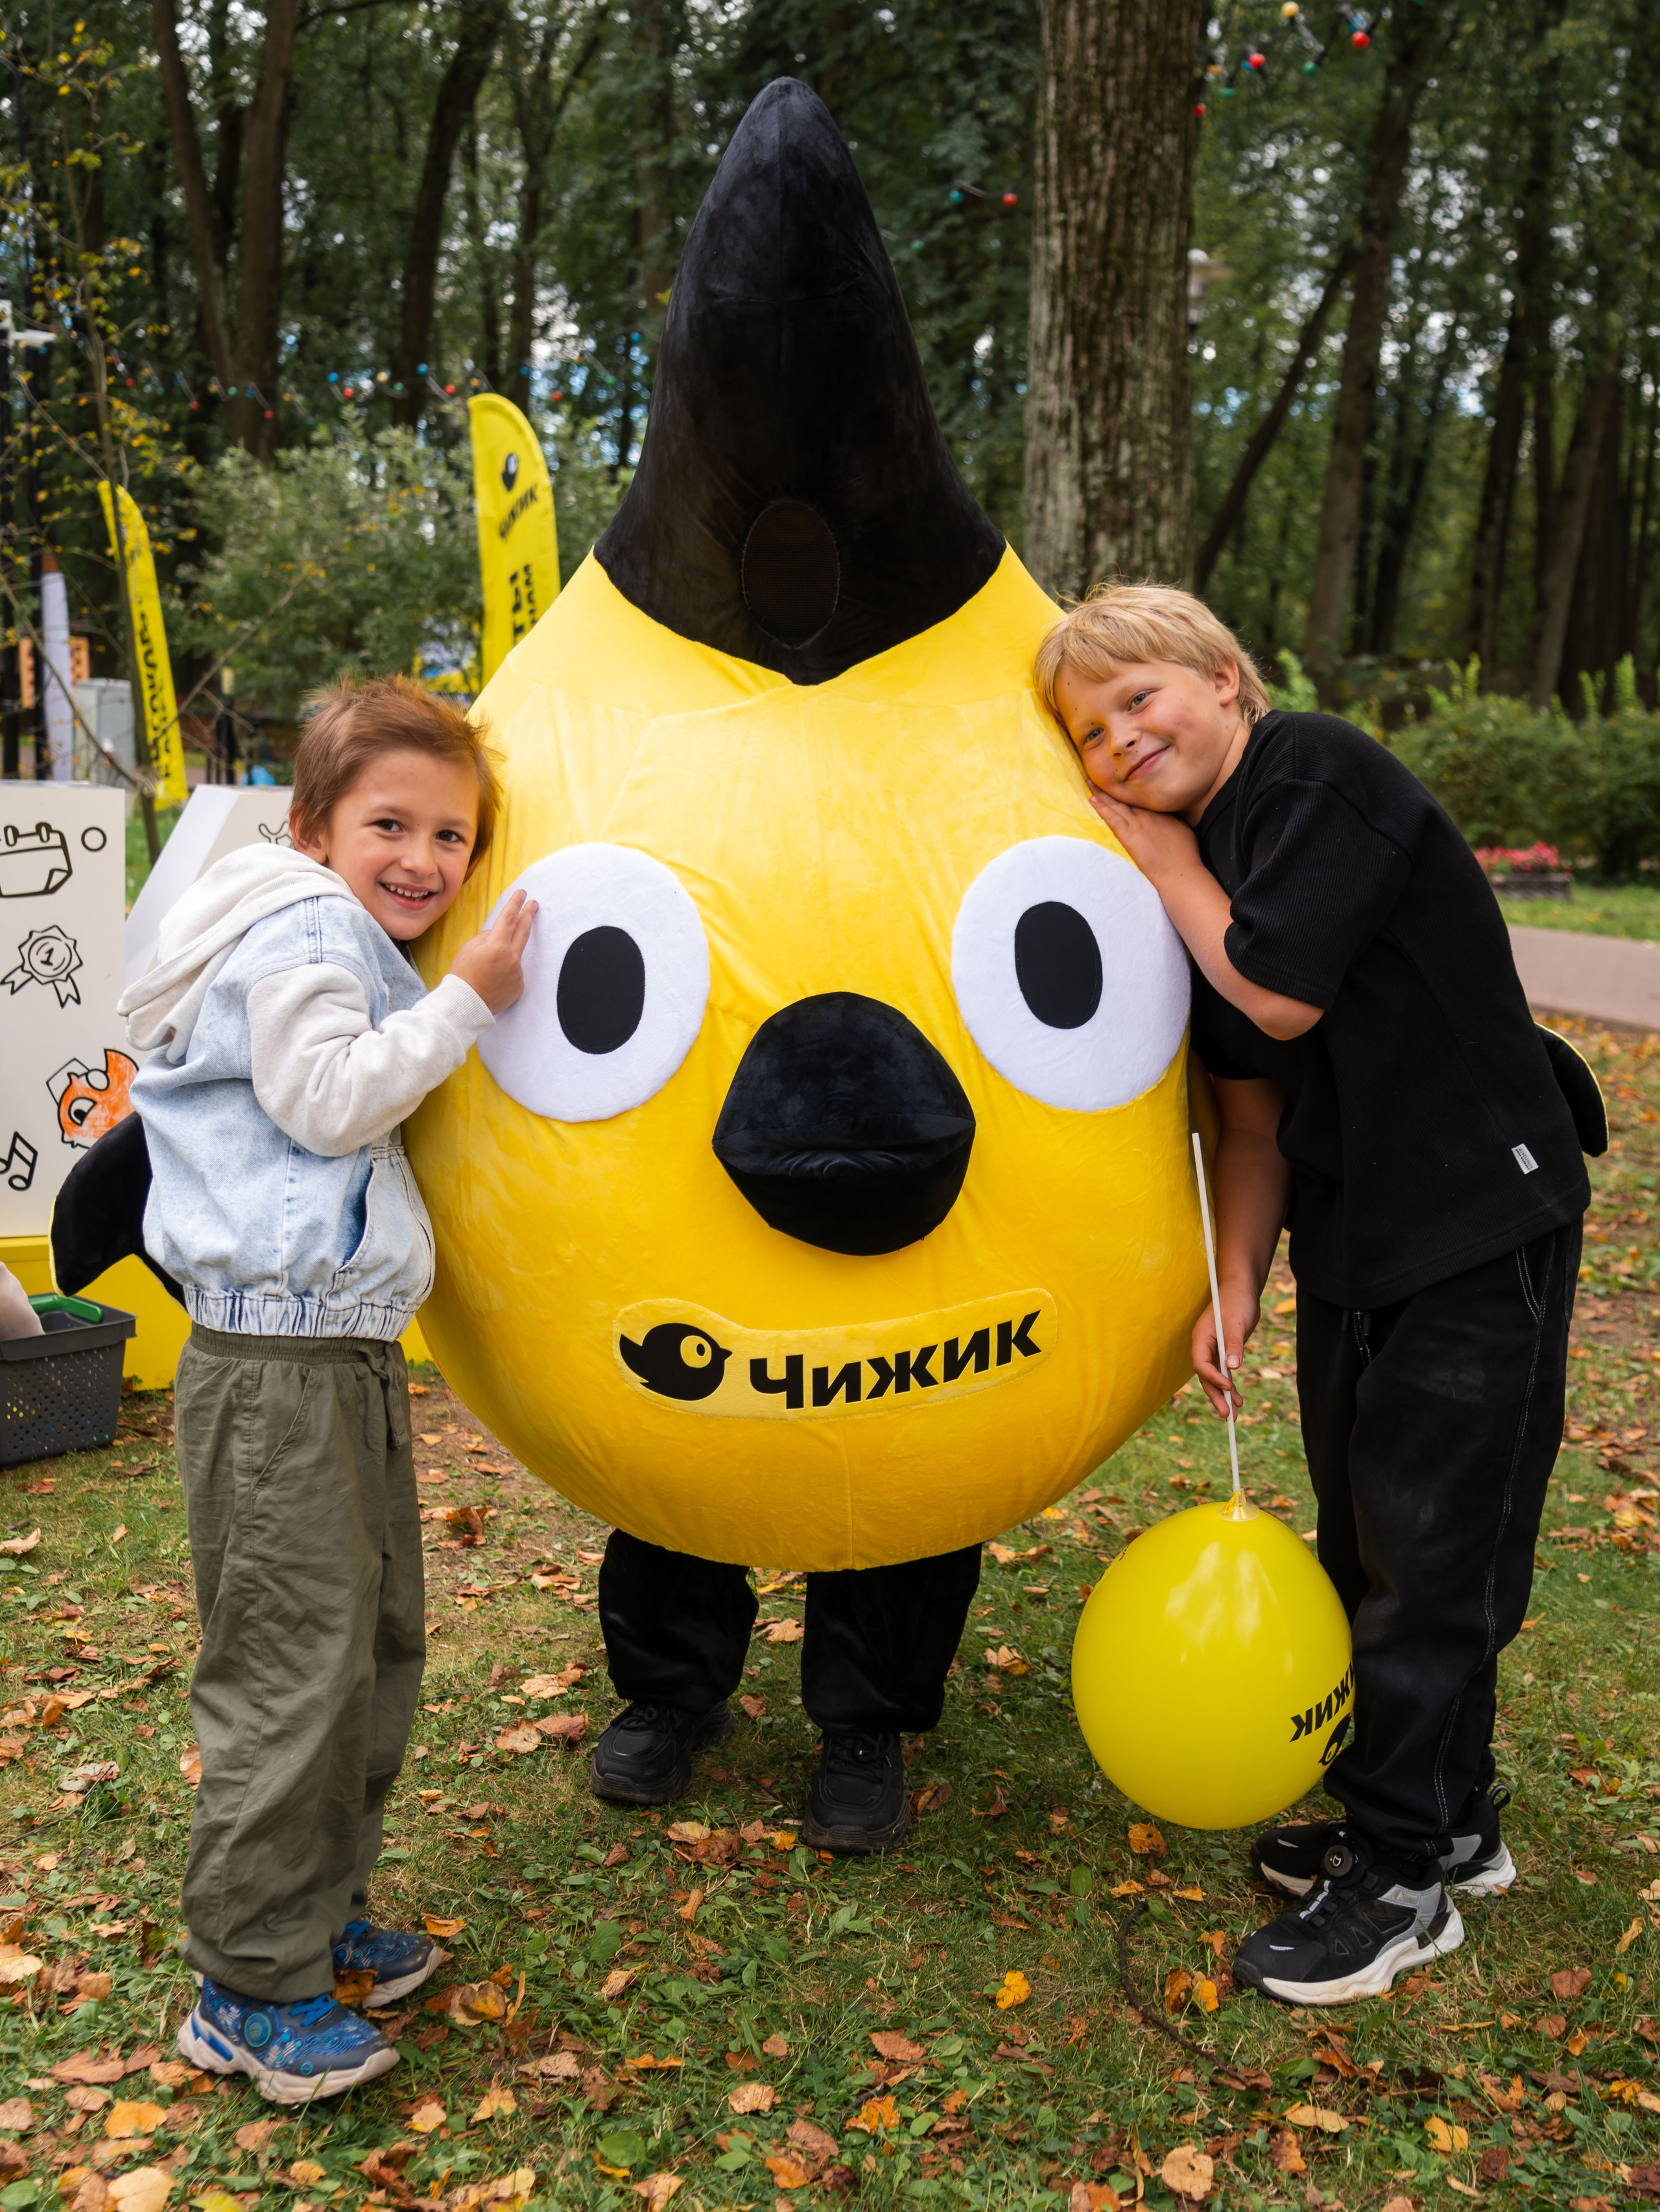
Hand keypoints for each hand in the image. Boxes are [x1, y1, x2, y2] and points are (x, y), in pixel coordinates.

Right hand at [449, 889, 536, 1013]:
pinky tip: (493, 981)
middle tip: (534, 904)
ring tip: (489, 966)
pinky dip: (505, 973)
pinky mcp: (520, 985)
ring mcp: (518, 972)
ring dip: (506, 956)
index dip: (515, 904)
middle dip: (529, 915)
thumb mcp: (468, 948)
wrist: (466, 1004)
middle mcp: (511, 958)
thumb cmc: (463, 975)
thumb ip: (486, 937)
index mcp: (497, 945)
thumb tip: (497, 935)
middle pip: (524, 931)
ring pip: (515, 955)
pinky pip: (514, 973)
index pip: (509, 918)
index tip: (522, 894)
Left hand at [1088, 787, 1199, 884]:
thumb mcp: (1183, 829)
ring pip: (1116, 803)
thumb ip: (1173, 819)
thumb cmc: (1186, 854)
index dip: (1130, 786)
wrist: (1181, 871)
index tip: (1121, 777)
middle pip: (1127, 794)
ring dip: (1101, 792)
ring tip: (1089, 781)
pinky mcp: (1129, 835)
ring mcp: (1138, 823)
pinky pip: (1112, 818)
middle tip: (1100, 772)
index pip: (1141, 795)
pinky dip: (1102, 808)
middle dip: (1113, 784)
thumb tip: (1170, 814)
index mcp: (1161, 810)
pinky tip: (1092, 799)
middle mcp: (1148, 812)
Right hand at [1190, 1281, 1260, 1418]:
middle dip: (1216, 1395)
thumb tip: (1233, 1367)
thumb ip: (1234, 1344)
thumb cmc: (1236, 1301)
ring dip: (1225, 1395)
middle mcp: (1204, 1346)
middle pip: (1206, 1376)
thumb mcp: (1236, 1323)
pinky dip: (1231, 1386)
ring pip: (1215, 1378)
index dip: (1213, 1377)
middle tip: (1228, 1414)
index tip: (1229, 1385)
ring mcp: (1214, 1350)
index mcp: (1201, 1338)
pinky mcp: (1224, 1352)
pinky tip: (1239, 1399)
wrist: (1242, 1290)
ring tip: (1235, 1413)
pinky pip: (1225, 1373)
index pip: (1201, 1363)